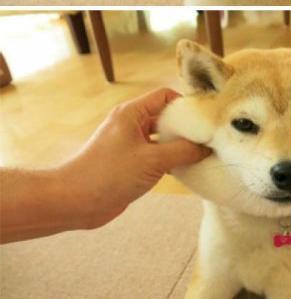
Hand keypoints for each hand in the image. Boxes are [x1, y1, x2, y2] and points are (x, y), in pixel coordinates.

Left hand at [61, 88, 210, 228]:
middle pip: (165, 116)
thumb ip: (182, 151)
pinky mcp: (130, 162)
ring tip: (202, 153)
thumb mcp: (151, 161)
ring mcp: (130, 144)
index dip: (186, 104)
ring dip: (179, 145)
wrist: (74, 202)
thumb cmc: (108, 175)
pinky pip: (156, 154)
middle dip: (186, 126)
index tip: (205, 118)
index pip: (165, 96)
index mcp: (132, 113)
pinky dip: (170, 159)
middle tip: (209, 137)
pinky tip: (186, 168)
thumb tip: (206, 147)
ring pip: (162, 137)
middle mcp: (131, 124)